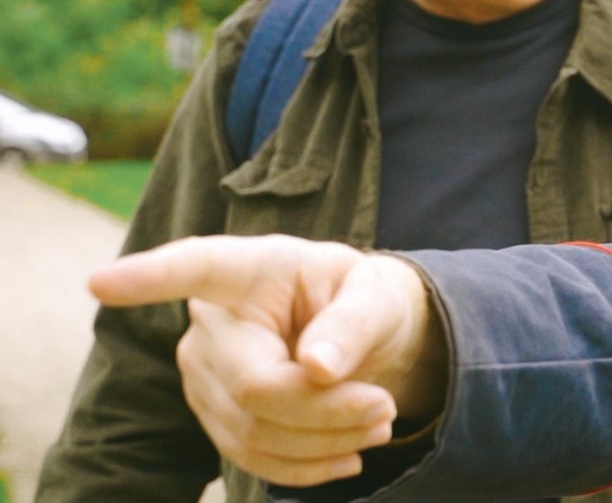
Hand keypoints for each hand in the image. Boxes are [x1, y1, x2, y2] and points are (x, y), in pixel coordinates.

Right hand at [90, 234, 448, 485]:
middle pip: (253, 388)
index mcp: (250, 269)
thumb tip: (319, 366)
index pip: (193, 269)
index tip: (102, 282)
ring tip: (379, 422)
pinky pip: (251, 456)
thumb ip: (355, 323)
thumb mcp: (379, 296)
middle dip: (327, 410)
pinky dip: (307, 466)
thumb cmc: (365, 300)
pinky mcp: (215, 415)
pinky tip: (348, 455)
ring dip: (326, 441)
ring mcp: (203, 374)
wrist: (364, 336)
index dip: (148, 279)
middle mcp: (211, 322)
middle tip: (386, 407)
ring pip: (253, 431)